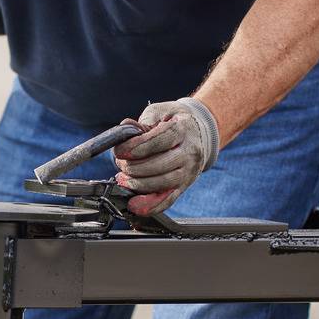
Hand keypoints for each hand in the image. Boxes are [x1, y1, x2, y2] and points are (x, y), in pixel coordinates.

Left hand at [114, 97, 218, 216]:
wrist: (198, 132)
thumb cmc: (173, 121)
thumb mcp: (159, 112)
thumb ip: (142, 122)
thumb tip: (126, 131)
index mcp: (183, 128)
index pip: (162, 140)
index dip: (138, 148)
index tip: (120, 152)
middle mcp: (190, 151)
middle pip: (162, 164)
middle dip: (135, 167)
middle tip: (120, 165)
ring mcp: (189, 170)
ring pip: (165, 183)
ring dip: (140, 185)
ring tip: (124, 180)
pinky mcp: (185, 185)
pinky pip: (169, 199)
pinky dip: (152, 205)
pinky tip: (136, 206)